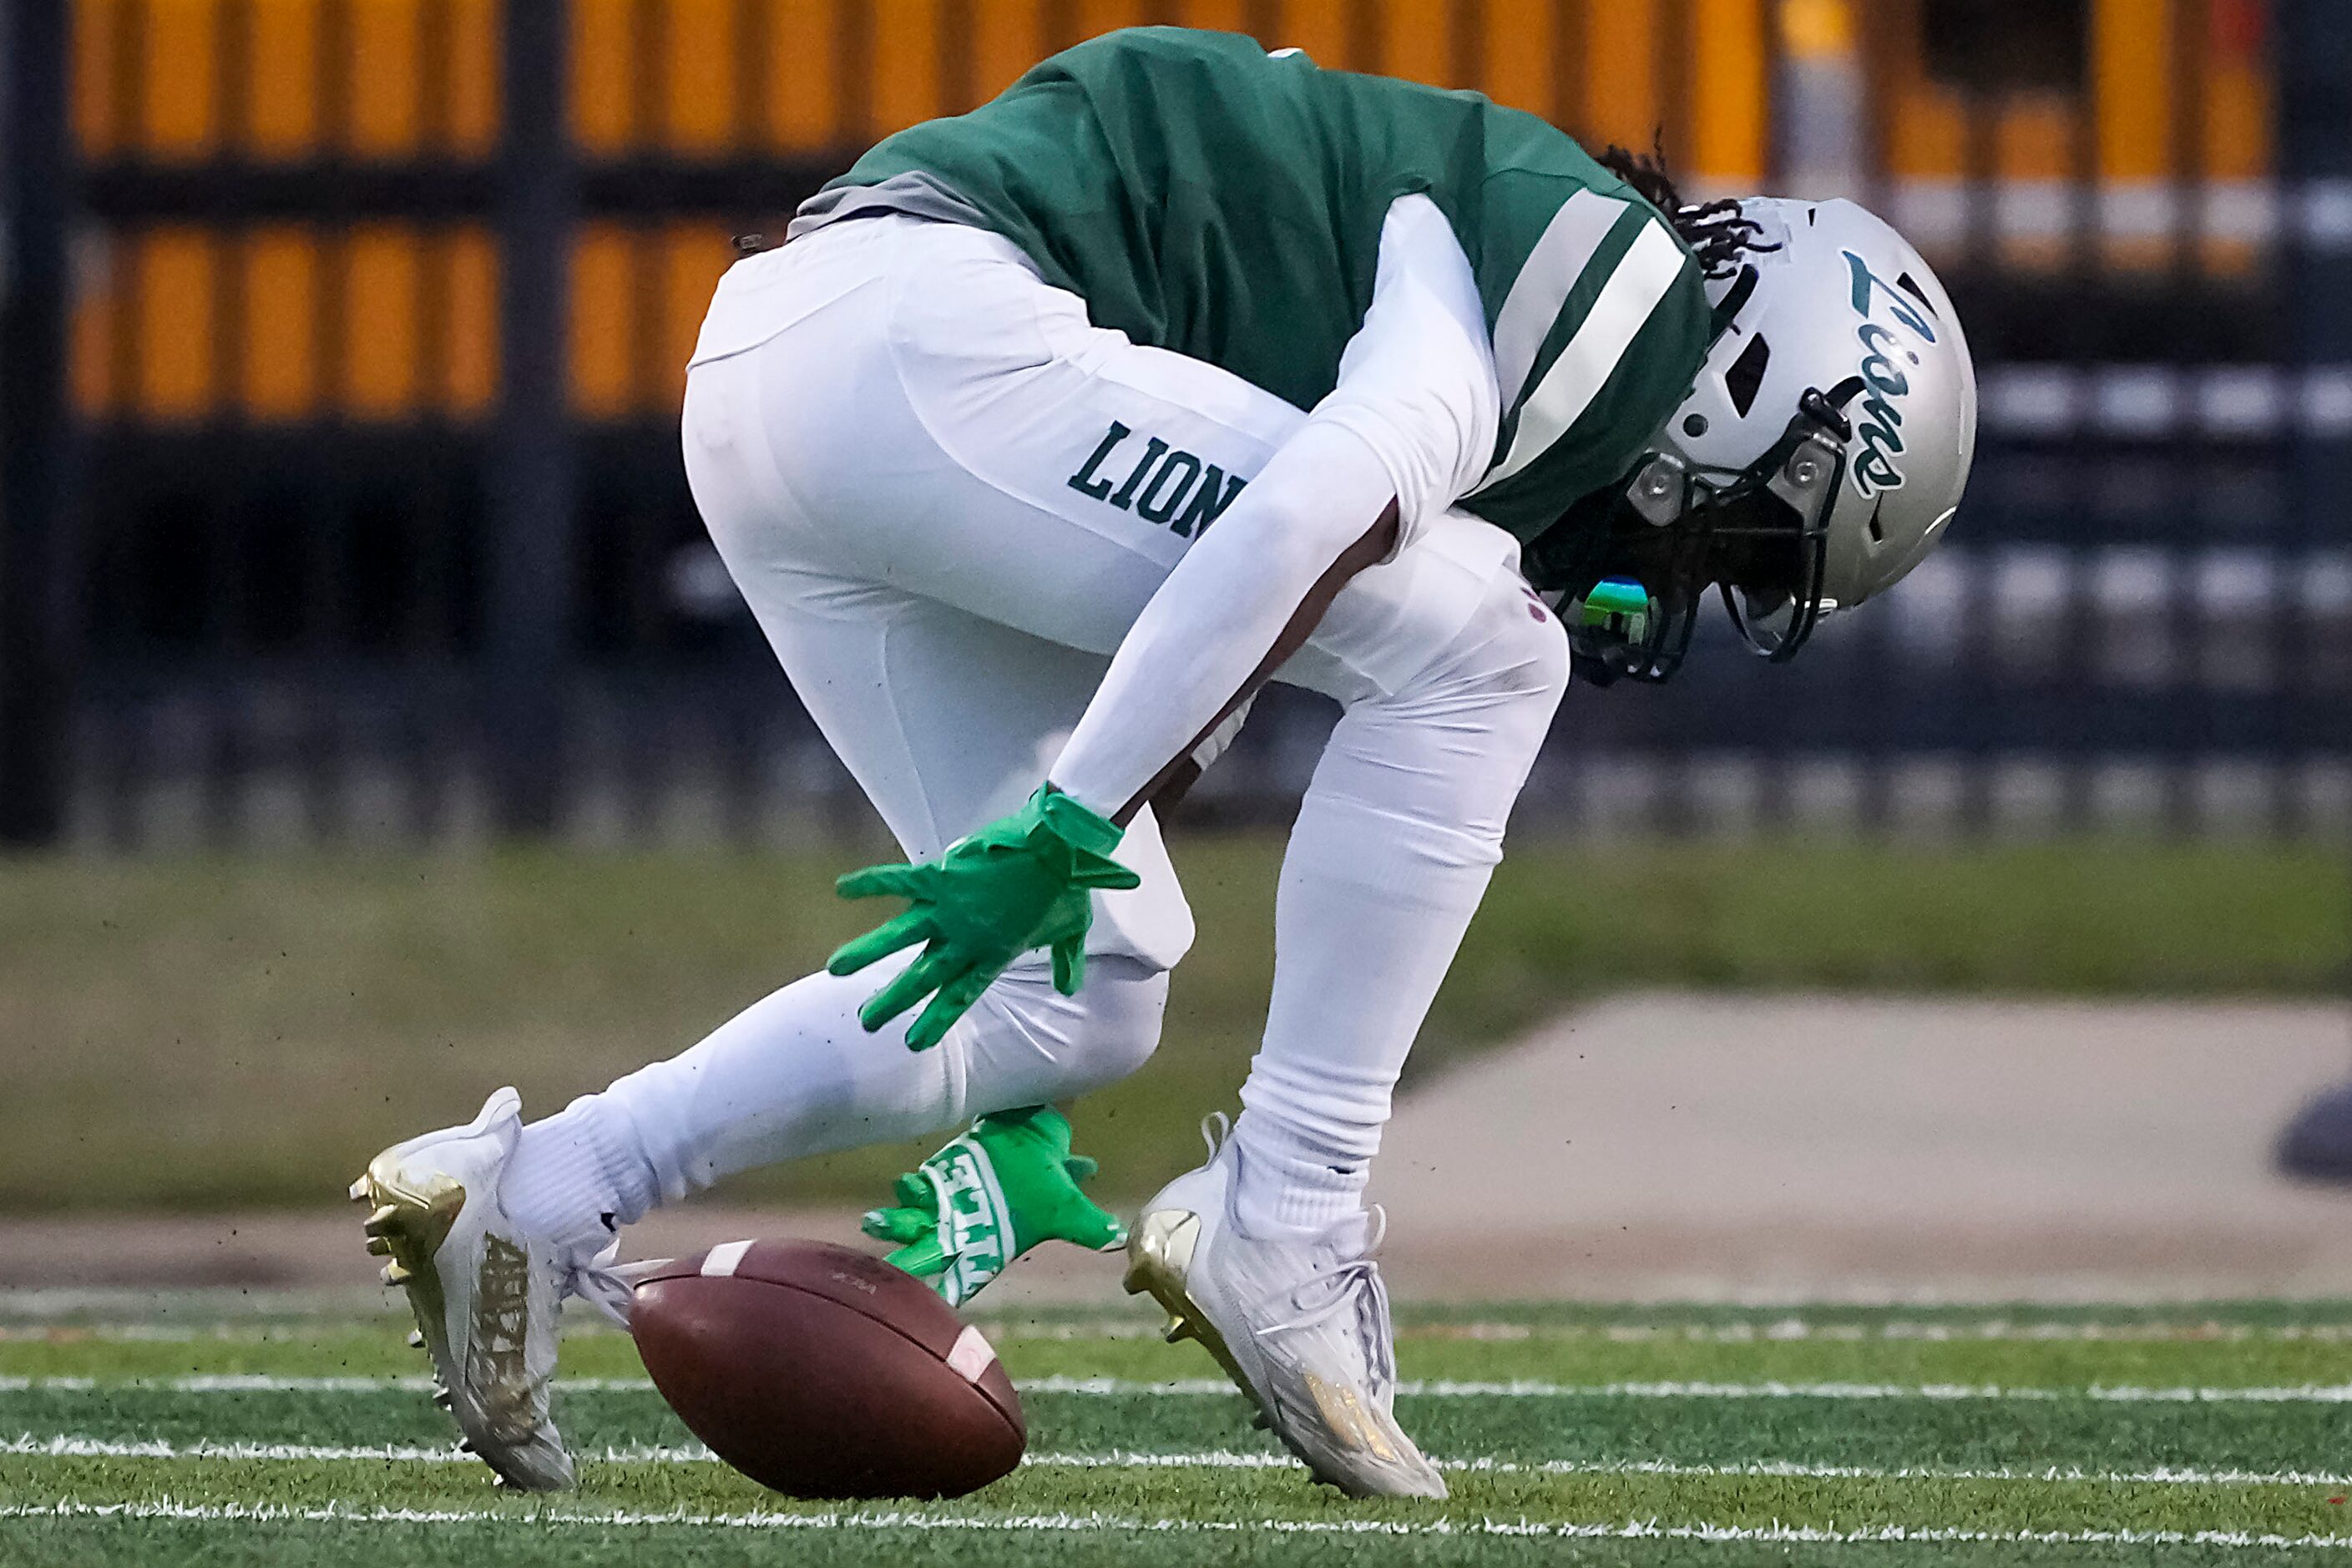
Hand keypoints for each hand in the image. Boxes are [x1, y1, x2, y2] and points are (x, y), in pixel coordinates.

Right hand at [828, 786, 1138, 1049]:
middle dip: (893, 1000)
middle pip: (922, 976)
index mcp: (994, 954)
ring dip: (867, 953)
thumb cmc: (1069, 888)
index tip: (912, 1043)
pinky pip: (900, 880)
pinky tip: (841, 888)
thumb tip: (1069, 987)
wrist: (1062, 847)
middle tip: (866, 1021)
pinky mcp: (942, 875)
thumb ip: (1065, 961)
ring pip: (899, 936)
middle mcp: (965, 938)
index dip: (935, 1019)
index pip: (959, 996)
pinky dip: (871, 883)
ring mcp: (950, 908)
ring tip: (836, 970)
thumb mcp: (1072, 932)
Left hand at [862, 1106, 1126, 1306]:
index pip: (970, 1273)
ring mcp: (945, 1206)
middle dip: (909, 1262)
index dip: (956, 1287)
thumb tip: (1117, 1239)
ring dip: (895, 1223)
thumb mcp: (1067, 1203)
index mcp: (990, 1243)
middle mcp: (962, 1230)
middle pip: (930, 1253)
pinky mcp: (937, 1180)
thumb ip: (1085, 1224)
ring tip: (875, 1222)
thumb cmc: (1045, 1176)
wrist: (1032, 1136)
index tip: (940, 1303)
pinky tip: (903, 1186)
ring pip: (914, 1222)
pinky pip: (919, 1189)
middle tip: (889, 1275)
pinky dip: (910, 1189)